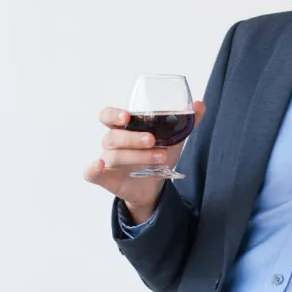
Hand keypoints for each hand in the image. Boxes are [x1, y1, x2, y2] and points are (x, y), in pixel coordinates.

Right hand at [83, 101, 204, 221]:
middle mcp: (112, 142)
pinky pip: (91, 173)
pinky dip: (92, 169)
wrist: (155, 186)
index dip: (114, 114)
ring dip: (137, 156)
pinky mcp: (105, 178)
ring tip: (160, 157)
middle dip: (133, 138)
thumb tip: (201, 105)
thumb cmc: (157, 155)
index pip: (109, 115)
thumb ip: (186, 122)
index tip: (127, 116)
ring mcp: (107, 160)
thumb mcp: (173, 139)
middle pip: (114, 136)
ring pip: (113, 155)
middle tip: (153, 140)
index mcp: (124, 128)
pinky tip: (99, 165)